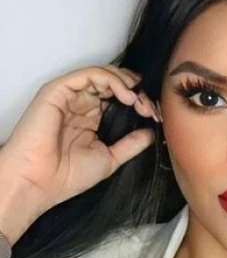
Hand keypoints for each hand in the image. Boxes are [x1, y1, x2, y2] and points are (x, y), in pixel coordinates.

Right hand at [0, 65, 158, 213]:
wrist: (39, 182)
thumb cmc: (66, 175)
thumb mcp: (110, 159)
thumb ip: (131, 145)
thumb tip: (151, 133)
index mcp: (91, 118)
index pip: (119, 99)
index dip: (140, 102)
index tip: (155, 116)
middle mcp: (81, 104)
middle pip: (115, 84)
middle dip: (137, 91)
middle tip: (150, 108)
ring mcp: (70, 95)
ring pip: (104, 75)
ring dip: (127, 84)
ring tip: (138, 101)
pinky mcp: (59, 90)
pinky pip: (90, 74)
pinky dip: (111, 80)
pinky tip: (125, 95)